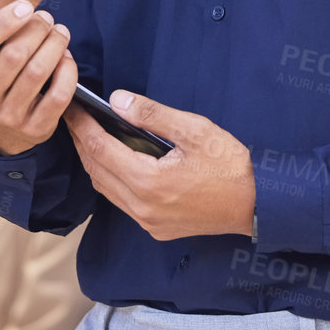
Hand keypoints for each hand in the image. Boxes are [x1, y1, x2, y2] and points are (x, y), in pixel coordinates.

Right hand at [0, 0, 75, 156]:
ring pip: (38, 73)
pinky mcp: (37, 128)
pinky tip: (66, 57)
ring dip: (54, 46)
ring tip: (59, 31)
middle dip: (35, 30)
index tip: (24, 6)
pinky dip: (67, 72)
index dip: (2, 24)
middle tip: (46, 17)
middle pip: (12, 57)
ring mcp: (10, 117)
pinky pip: (58, 96)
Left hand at [64, 90, 254, 240]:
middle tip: (73, 116)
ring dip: (93, 161)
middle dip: (81, 141)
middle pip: (96, 169)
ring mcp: (148, 221)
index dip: (81, 125)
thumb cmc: (230, 165)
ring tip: (89, 135)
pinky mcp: (156, 228)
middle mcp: (141, 206)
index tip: (71, 106)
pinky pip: (120, 202)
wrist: (259, 205)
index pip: (99, 148)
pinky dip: (110, 179)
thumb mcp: (195, 130)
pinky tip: (114, 162)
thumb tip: (116, 101)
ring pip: (105, 188)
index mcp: (147, 181)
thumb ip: (152, 114)